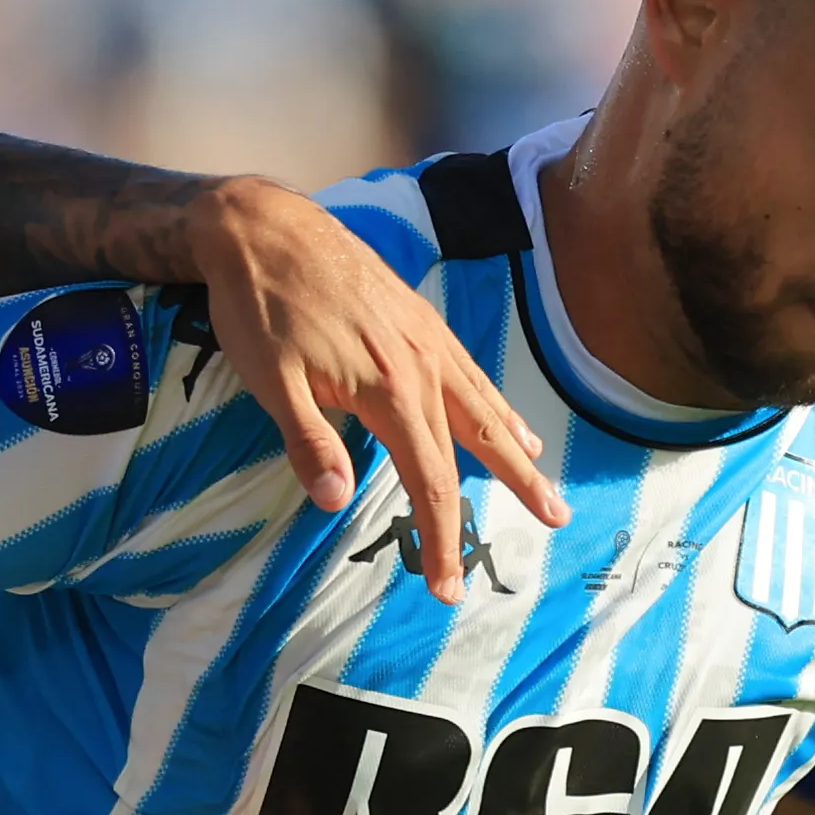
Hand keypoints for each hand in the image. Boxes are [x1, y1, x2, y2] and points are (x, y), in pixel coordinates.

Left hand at [189, 178, 567, 601]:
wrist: (263, 226)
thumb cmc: (259, 307)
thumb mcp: (269, 381)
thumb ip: (308, 442)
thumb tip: (336, 501)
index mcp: (389, 388)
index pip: (430, 479)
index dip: (442, 538)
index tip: (448, 587)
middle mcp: (421, 363)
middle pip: (479, 440)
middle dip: (517, 487)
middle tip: (555, 523)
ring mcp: (425, 337)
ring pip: (483, 402)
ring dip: (516, 445)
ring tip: (543, 478)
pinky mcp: (418, 318)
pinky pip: (469, 371)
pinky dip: (495, 402)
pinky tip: (505, 417)